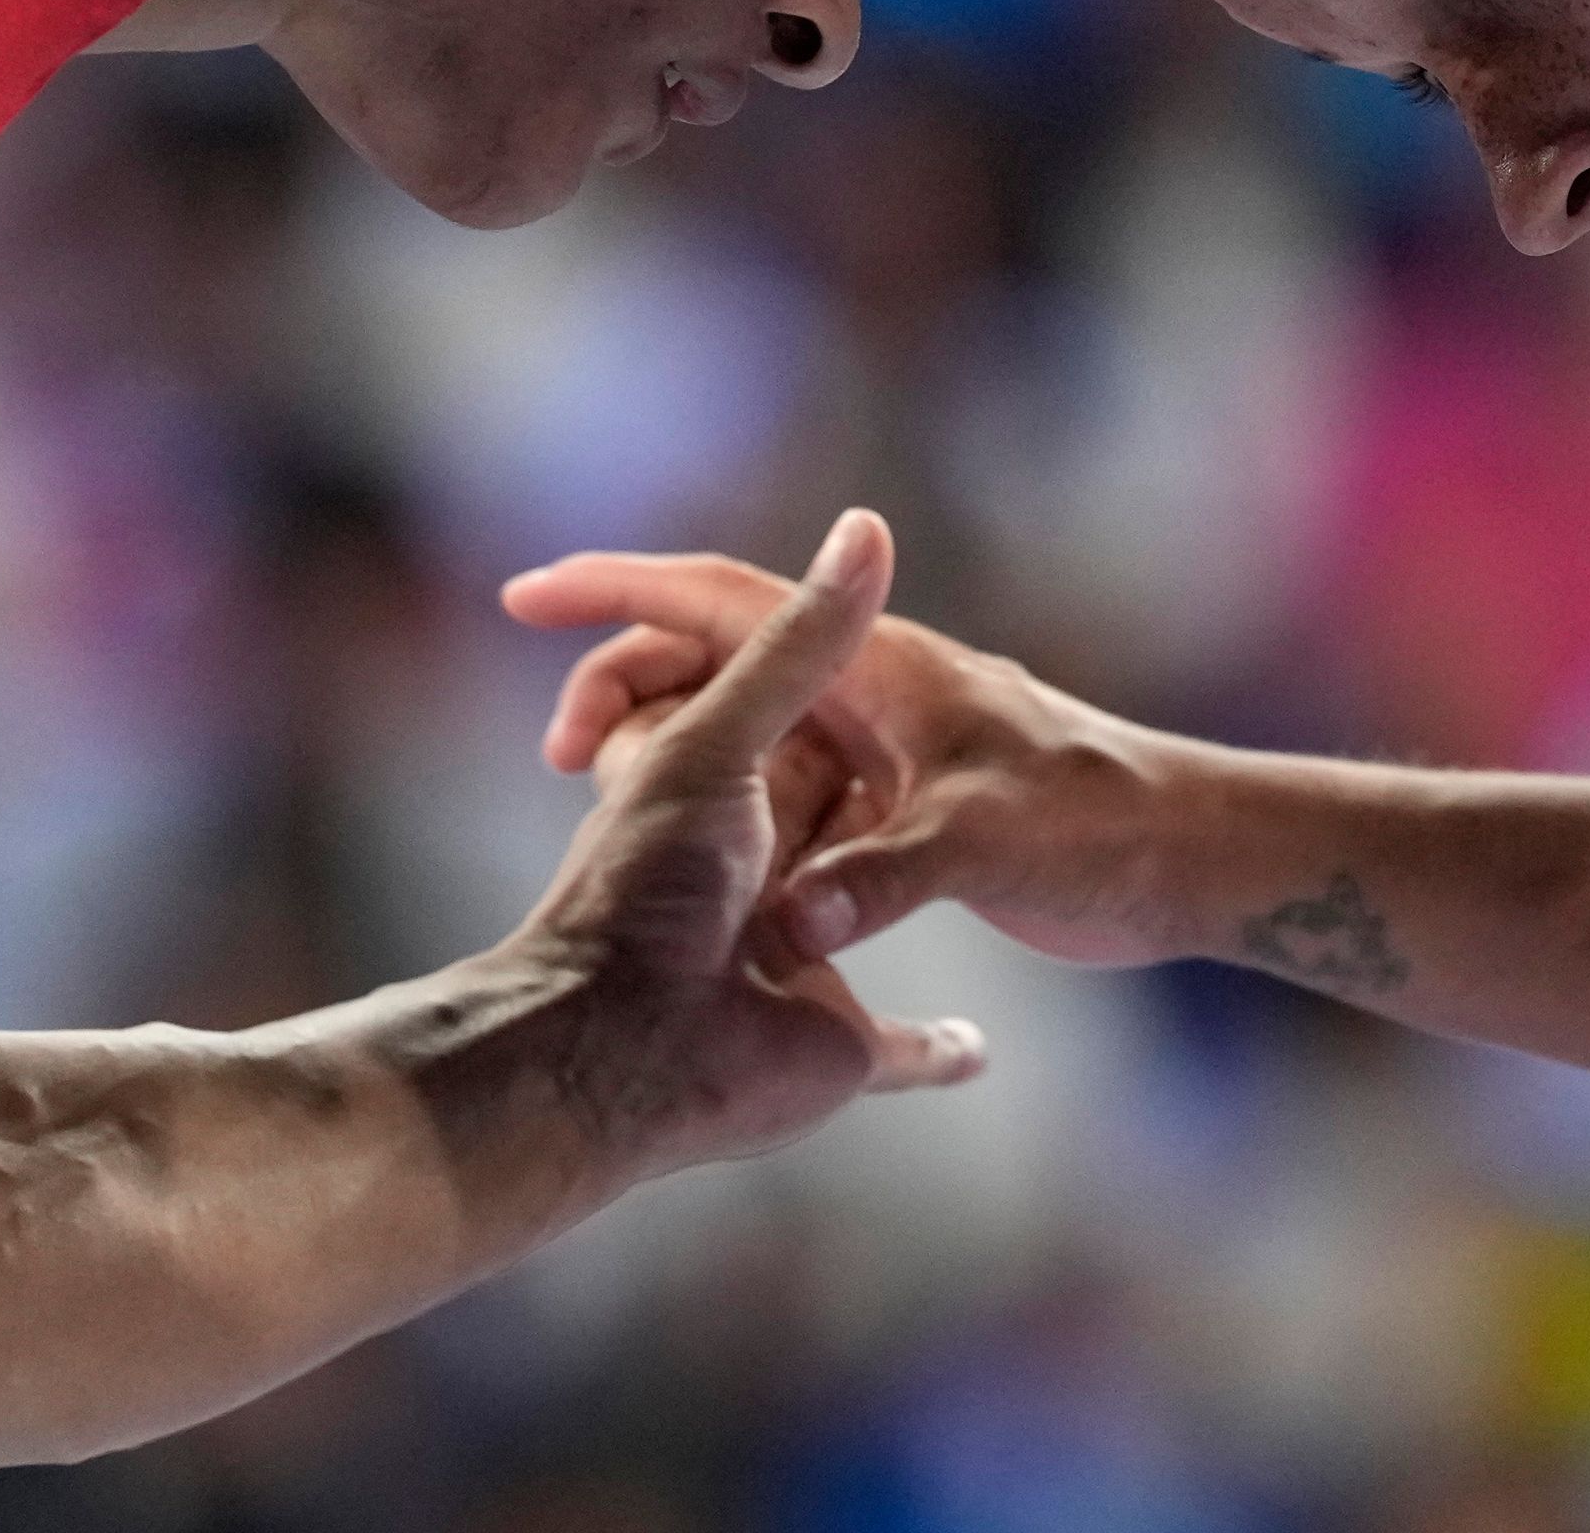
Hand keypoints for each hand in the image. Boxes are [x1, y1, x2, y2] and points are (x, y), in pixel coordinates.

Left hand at [496, 512, 983, 1186]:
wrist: (615, 1063)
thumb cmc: (649, 894)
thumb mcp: (720, 746)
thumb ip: (795, 647)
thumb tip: (866, 527)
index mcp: (734, 785)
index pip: (765, 700)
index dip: (785, 651)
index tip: (822, 602)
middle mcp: (766, 861)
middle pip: (821, 795)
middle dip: (856, 768)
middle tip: (917, 739)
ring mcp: (804, 955)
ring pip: (857, 905)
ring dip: (887, 885)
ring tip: (972, 841)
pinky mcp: (840, 1042)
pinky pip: (904, 1049)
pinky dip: (937, 1049)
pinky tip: (975, 1047)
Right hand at [505, 551, 1207, 972]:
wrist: (1184, 859)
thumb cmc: (1101, 826)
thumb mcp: (986, 846)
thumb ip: (887, 879)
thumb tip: (794, 926)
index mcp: (878, 670)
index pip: (725, 599)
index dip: (620, 590)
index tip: (523, 595)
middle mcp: (869, 697)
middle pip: (716, 667)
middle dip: (627, 693)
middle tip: (558, 757)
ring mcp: (881, 753)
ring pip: (745, 743)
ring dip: (675, 770)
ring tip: (605, 829)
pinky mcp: (898, 812)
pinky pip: (785, 808)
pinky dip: (733, 833)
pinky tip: (696, 894)